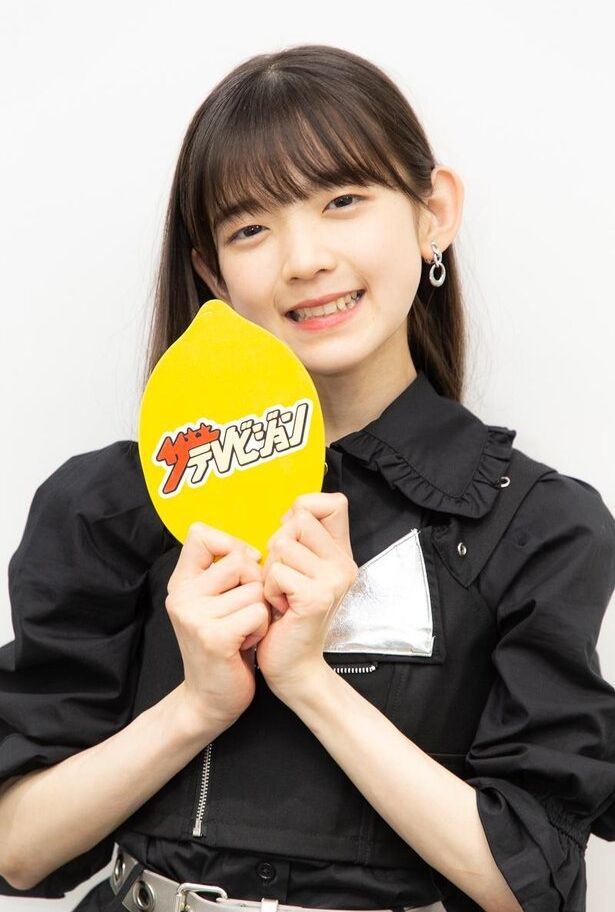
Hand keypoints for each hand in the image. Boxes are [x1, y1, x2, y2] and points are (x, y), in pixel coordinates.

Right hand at [165, 523, 269, 729]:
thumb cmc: (224, 645)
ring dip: (260, 611)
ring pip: (255, 589)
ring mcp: (195, 616)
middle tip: (243, 612)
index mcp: (181, 583)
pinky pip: (258, 612)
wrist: (209, 699)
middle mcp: (182, 596)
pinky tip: (247, 643)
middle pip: (239, 560)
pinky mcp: (214, 637)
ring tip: (244, 631)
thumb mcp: (214, 602)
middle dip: (255, 584)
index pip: (201, 534)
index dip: (231, 545)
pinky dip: (261, 628)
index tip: (242, 569)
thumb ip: (224, 573)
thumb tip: (252, 550)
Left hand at [256, 492, 357, 699]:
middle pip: (298, 520)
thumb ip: (299, 539)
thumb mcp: (297, 570)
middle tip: (284, 580)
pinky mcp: (317, 597)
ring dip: (270, 572)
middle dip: (278, 547)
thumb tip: (292, 510)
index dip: (305, 509)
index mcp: (341, 553)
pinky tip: (280, 609)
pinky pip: (277, 573)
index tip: (292, 539)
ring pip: (283, 545)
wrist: (294, 666)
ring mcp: (333, 580)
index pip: (333, 502)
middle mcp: (343, 563)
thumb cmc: (287, 616)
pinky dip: (269, 591)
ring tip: (281, 595)